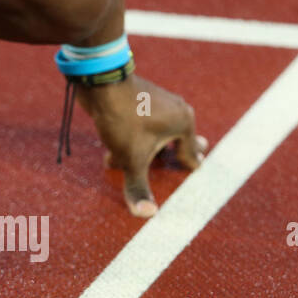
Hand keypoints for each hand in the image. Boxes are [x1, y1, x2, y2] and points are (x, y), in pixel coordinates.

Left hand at [75, 72, 206, 216]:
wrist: (102, 83)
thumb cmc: (125, 118)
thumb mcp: (133, 158)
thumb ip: (139, 186)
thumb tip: (147, 213)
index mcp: (184, 123)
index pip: (191, 154)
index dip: (190, 167)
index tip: (196, 171)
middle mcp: (175, 111)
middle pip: (178, 140)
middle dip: (174, 155)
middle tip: (189, 160)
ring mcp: (157, 103)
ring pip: (156, 133)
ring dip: (145, 151)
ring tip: (134, 167)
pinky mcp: (138, 100)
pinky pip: (140, 126)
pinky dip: (131, 141)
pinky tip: (112, 156)